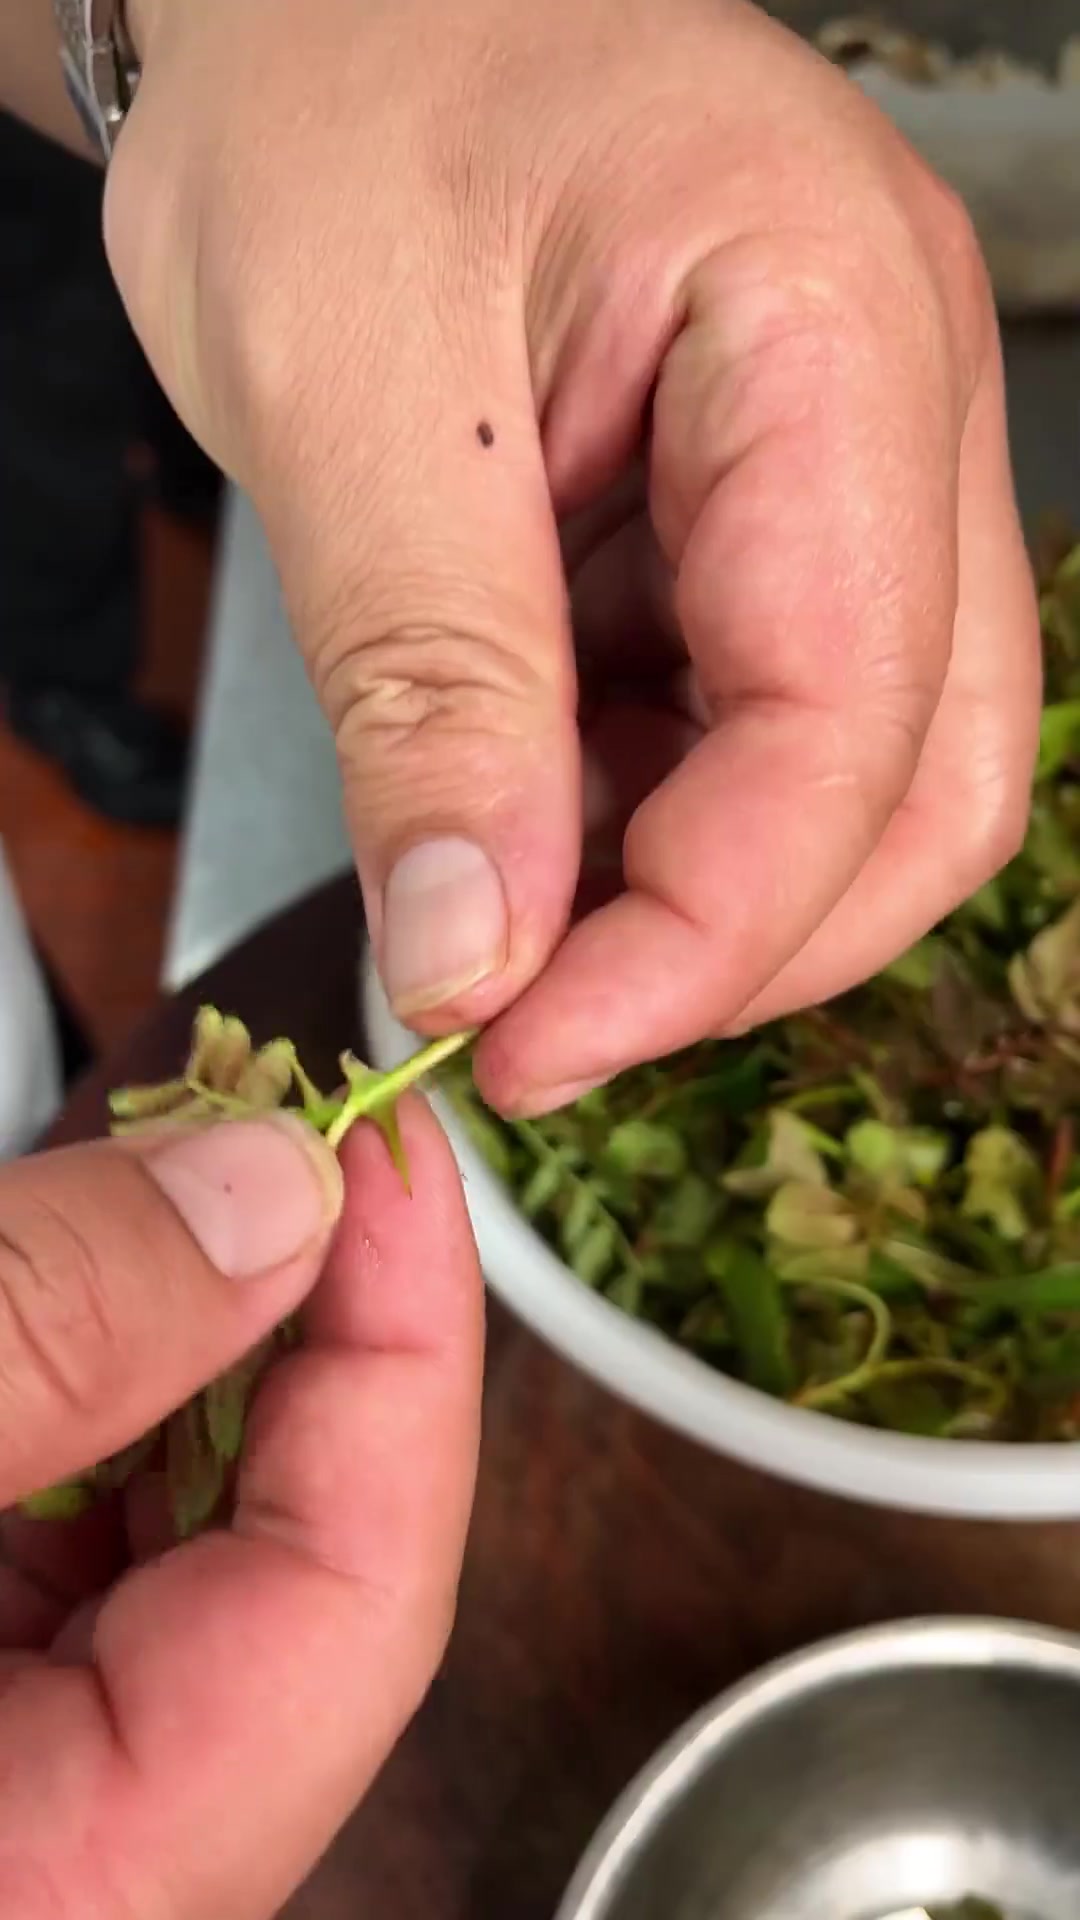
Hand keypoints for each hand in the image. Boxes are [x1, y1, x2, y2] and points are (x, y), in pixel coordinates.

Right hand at [0, 1105, 481, 1917]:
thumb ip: (46, 1331)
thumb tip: (269, 1191)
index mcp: (70, 1883)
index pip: (362, 1612)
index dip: (409, 1356)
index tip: (396, 1159)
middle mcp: (76, 1859)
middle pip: (307, 1563)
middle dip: (314, 1320)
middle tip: (297, 1129)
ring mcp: (35, 1769)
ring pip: (204, 1537)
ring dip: (214, 1335)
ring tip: (195, 1164)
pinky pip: (102, 1538)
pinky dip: (118, 1388)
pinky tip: (106, 1266)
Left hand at [109, 0, 1038, 1112]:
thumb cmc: (327, 80)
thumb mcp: (340, 387)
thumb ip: (431, 685)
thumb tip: (477, 946)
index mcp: (831, 324)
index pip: (857, 721)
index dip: (708, 932)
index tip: (530, 1042)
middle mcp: (893, 404)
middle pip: (921, 782)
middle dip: (729, 940)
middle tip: (532, 1018)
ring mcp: (846, 466)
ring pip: (853, 776)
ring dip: (677, 887)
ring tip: (490, 888)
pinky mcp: (763, 515)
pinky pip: (752, 723)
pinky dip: (637, 813)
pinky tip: (512, 803)